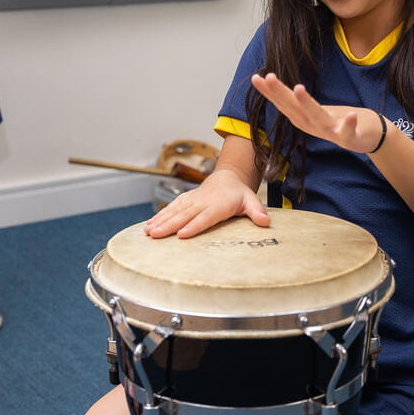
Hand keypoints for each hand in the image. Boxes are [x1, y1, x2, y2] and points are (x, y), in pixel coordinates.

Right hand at [144, 169, 268, 238]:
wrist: (227, 179)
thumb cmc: (239, 195)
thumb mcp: (251, 201)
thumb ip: (257, 211)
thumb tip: (265, 221)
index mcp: (217, 205)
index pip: (204, 217)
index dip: (194, 225)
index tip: (182, 234)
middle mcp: (202, 202)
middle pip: (184, 215)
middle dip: (169, 225)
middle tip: (155, 236)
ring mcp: (191, 200)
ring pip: (174, 211)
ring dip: (160, 221)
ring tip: (148, 233)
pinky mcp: (185, 200)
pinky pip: (170, 208)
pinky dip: (159, 216)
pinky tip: (148, 226)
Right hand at [250, 73, 386, 154]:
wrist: (367, 137)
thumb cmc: (339, 121)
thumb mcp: (313, 111)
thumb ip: (297, 102)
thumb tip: (272, 84)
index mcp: (305, 118)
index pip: (284, 103)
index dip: (270, 92)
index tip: (256, 78)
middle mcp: (313, 126)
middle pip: (295, 109)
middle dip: (281, 94)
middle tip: (268, 77)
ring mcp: (331, 132)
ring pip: (317, 118)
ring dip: (307, 104)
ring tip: (298, 88)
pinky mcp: (350, 138)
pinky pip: (349, 132)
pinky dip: (349, 124)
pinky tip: (351, 115)